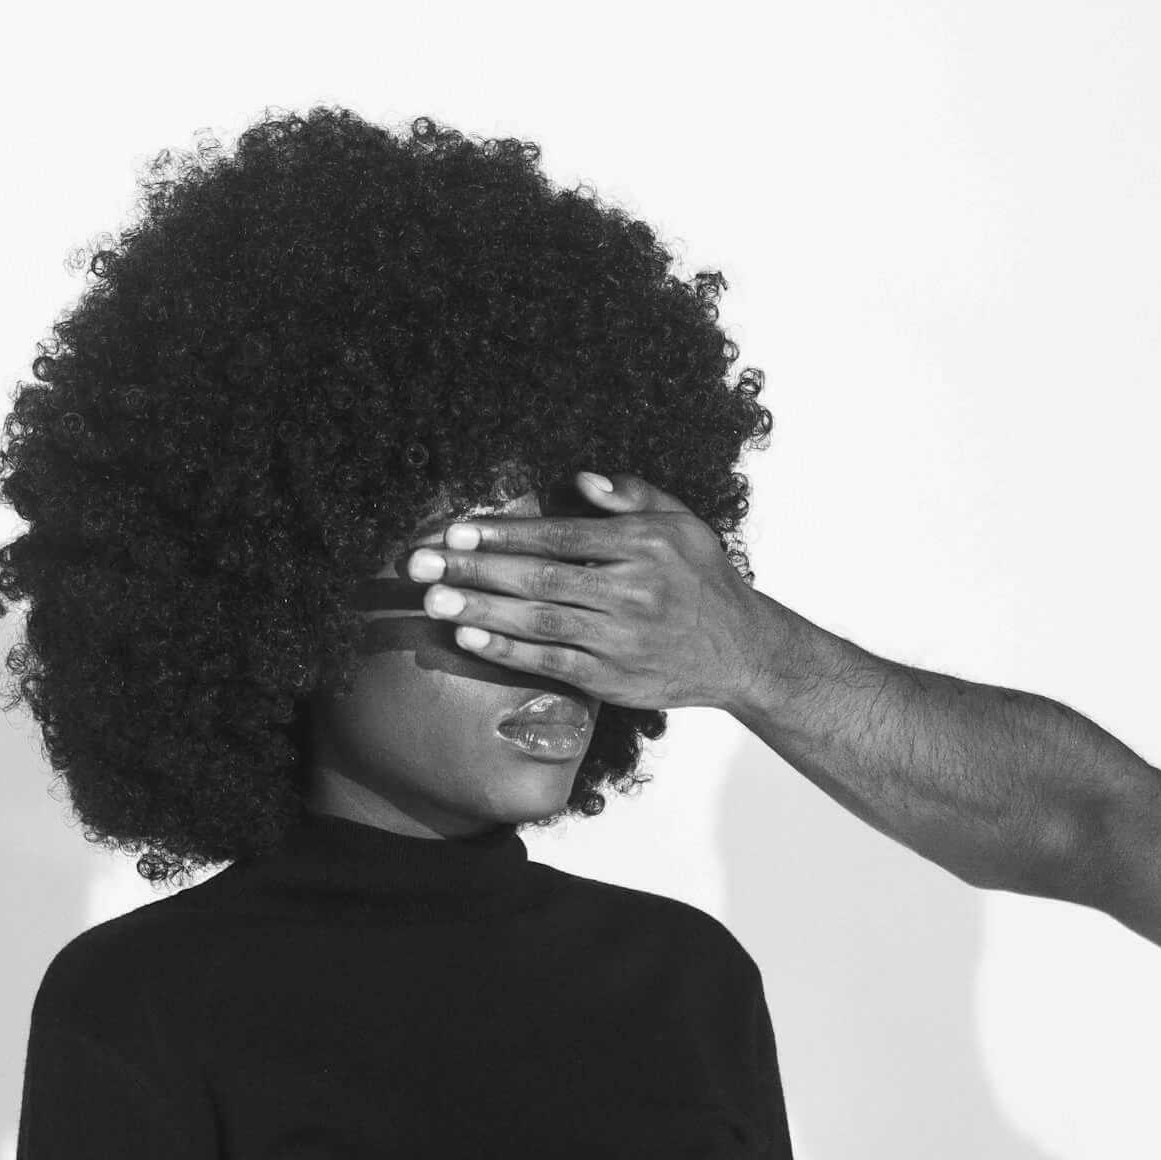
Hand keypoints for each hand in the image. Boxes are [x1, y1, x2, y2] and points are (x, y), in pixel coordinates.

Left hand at [403, 475, 771, 713]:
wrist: (742, 652)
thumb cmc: (702, 578)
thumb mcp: (681, 523)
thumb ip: (631, 496)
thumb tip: (580, 480)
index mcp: (644, 545)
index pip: (560, 535)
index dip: (504, 533)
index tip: (455, 530)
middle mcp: (632, 591)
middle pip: (539, 578)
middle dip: (474, 569)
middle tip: (419, 564)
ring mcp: (621, 639)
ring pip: (538, 622)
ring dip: (479, 611)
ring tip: (431, 600)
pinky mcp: (613, 679)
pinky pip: (550, 662)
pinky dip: (507, 651)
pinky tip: (469, 638)